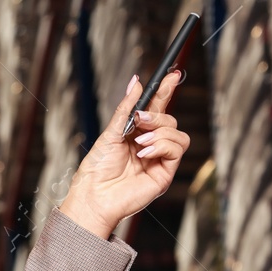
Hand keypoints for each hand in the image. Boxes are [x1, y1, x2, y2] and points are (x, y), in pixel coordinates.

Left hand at [59, 70, 189, 238]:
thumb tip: (136, 81)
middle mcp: (150, 146)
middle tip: (139, 121)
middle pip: (170, 119)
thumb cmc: (97, 169)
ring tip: (139, 143)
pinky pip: (177, 150)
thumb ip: (126, 108)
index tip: (172, 74)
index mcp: (136, 134)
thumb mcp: (110, 132)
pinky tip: (144, 153)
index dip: (165, 91)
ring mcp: (159, 160)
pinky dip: (162, 146)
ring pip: (178, 133)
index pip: (157, 109)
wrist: (93, 196)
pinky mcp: (165, 174)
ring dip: (160, 132)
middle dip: (156, 116)